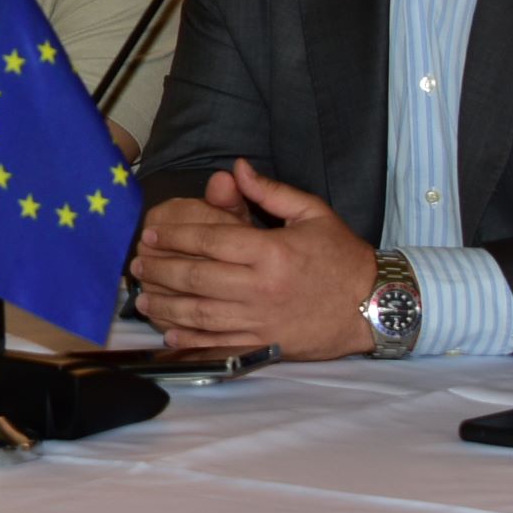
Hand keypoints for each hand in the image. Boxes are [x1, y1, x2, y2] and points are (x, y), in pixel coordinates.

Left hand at [127, 162, 379, 358]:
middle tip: (137, 263)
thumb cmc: (342, 256)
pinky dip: (191, 341)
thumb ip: (270, 192)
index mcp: (272, 252)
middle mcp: (262, 288)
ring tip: (142, 297)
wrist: (376, 304)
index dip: (175, 237)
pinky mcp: (266, 344)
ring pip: (201, 314)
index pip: (211, 242)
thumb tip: (235, 168)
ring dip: (166, 306)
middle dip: (161, 269)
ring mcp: (262, 320)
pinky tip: (169, 333)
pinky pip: (220, 344)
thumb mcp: (313, 213)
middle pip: (197, 278)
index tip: (152, 235)